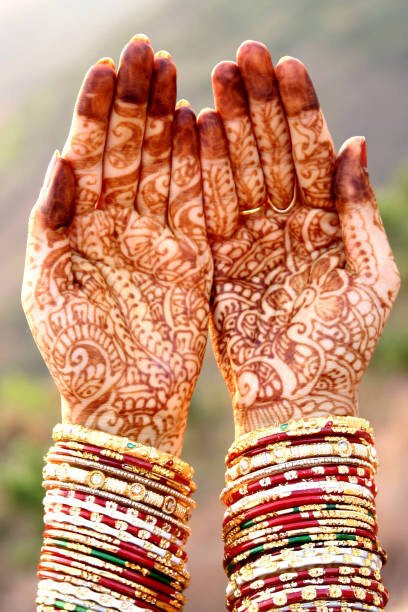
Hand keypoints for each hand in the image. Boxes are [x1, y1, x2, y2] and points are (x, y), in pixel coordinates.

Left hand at [22, 35, 211, 454]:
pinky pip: (197, 203)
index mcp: (78, 225)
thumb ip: (53, 224)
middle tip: (150, 54)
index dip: (97, 110)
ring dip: (170, 123)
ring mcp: (156, 236)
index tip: (109, 67)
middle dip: (137, 102)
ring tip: (178, 77)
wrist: (124, 401)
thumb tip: (63, 164)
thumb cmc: (78, 353)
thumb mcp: (49, 286)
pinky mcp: (190, 256)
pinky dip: (200, 168)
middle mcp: (117, 223)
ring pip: (165, 168)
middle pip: (128, 150)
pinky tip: (203, 130)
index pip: (88, 153)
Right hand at [198, 41, 399, 436]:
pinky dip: (201, 173)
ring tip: (216, 80)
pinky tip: (194, 132)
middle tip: (242, 55)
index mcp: (325, 224)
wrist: (296, 400)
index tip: (284, 64)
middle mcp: (285, 225)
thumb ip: (360, 212)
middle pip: (270, 153)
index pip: (310, 153)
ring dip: (227, 127)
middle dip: (258, 104)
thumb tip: (354, 144)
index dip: (298, 109)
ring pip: (236, 173)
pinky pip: (208, 209)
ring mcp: (248, 241)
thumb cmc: (342, 348)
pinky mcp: (216, 261)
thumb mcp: (371, 277)